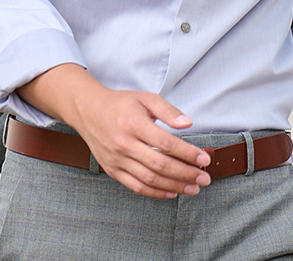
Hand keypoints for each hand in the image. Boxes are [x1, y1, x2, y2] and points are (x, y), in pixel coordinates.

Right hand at [21, 64, 210, 199]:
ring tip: (194, 188)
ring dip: (175, 186)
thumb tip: (188, 124)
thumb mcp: (144, 98)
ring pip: (150, 179)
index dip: (188, 154)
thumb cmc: (120, 103)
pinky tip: (172, 192)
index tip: (204, 159)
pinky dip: (156, 193)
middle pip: (160, 165)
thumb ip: (167, 110)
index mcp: (133, 123)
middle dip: (187, 174)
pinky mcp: (112, 170)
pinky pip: (137, 187)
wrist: (87, 110)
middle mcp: (123, 143)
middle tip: (205, 178)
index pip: (166, 143)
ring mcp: (116, 158)